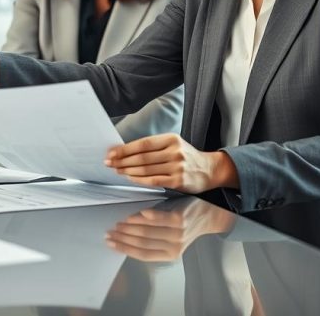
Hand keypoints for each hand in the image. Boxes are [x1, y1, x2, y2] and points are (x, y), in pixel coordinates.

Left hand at [104, 134, 237, 191]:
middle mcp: (175, 152)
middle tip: (109, 163)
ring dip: (128, 170)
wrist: (210, 169)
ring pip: (146, 169)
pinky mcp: (178, 181)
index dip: (125, 149)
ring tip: (117, 170)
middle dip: (122, 161)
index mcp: (171, 139)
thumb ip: (153, 147)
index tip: (111, 153)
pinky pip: (154, 181)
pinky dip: (139, 180)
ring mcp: (177, 167)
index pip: (143, 143)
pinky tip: (130, 178)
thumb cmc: (187, 157)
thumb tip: (126, 150)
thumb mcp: (173, 145)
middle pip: (142, 157)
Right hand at [105, 200, 234, 261]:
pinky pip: (159, 218)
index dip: (124, 249)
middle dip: (123, 238)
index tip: (110, 243)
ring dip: (130, 227)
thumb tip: (125, 236)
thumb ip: (151, 239)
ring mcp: (177, 233)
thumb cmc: (185, 224)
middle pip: (142, 243)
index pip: (142, 254)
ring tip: (119, 223)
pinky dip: (147, 216)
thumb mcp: (169, 237)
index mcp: (170, 254)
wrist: (209, 214)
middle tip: (110, 232)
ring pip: (147, 231)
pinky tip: (138, 213)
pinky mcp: (180, 219)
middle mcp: (174, 246)